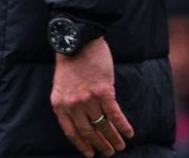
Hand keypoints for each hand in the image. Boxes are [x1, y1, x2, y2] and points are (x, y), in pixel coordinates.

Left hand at [51, 39, 132, 156]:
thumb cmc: (69, 62)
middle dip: (100, 145)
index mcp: (59, 104)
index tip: (90, 153)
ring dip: (114, 138)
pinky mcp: (103, 92)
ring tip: (121, 146)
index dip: (81, 144)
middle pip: (88, 131)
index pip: (70, 131)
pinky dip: (123, 126)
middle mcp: (72, 104)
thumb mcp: (61, 86)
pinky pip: (115, 115)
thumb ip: (68, 103)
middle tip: (109, 152)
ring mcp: (88, 99)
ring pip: (103, 125)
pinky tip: (129, 133)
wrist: (76, 41)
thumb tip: (81, 121)